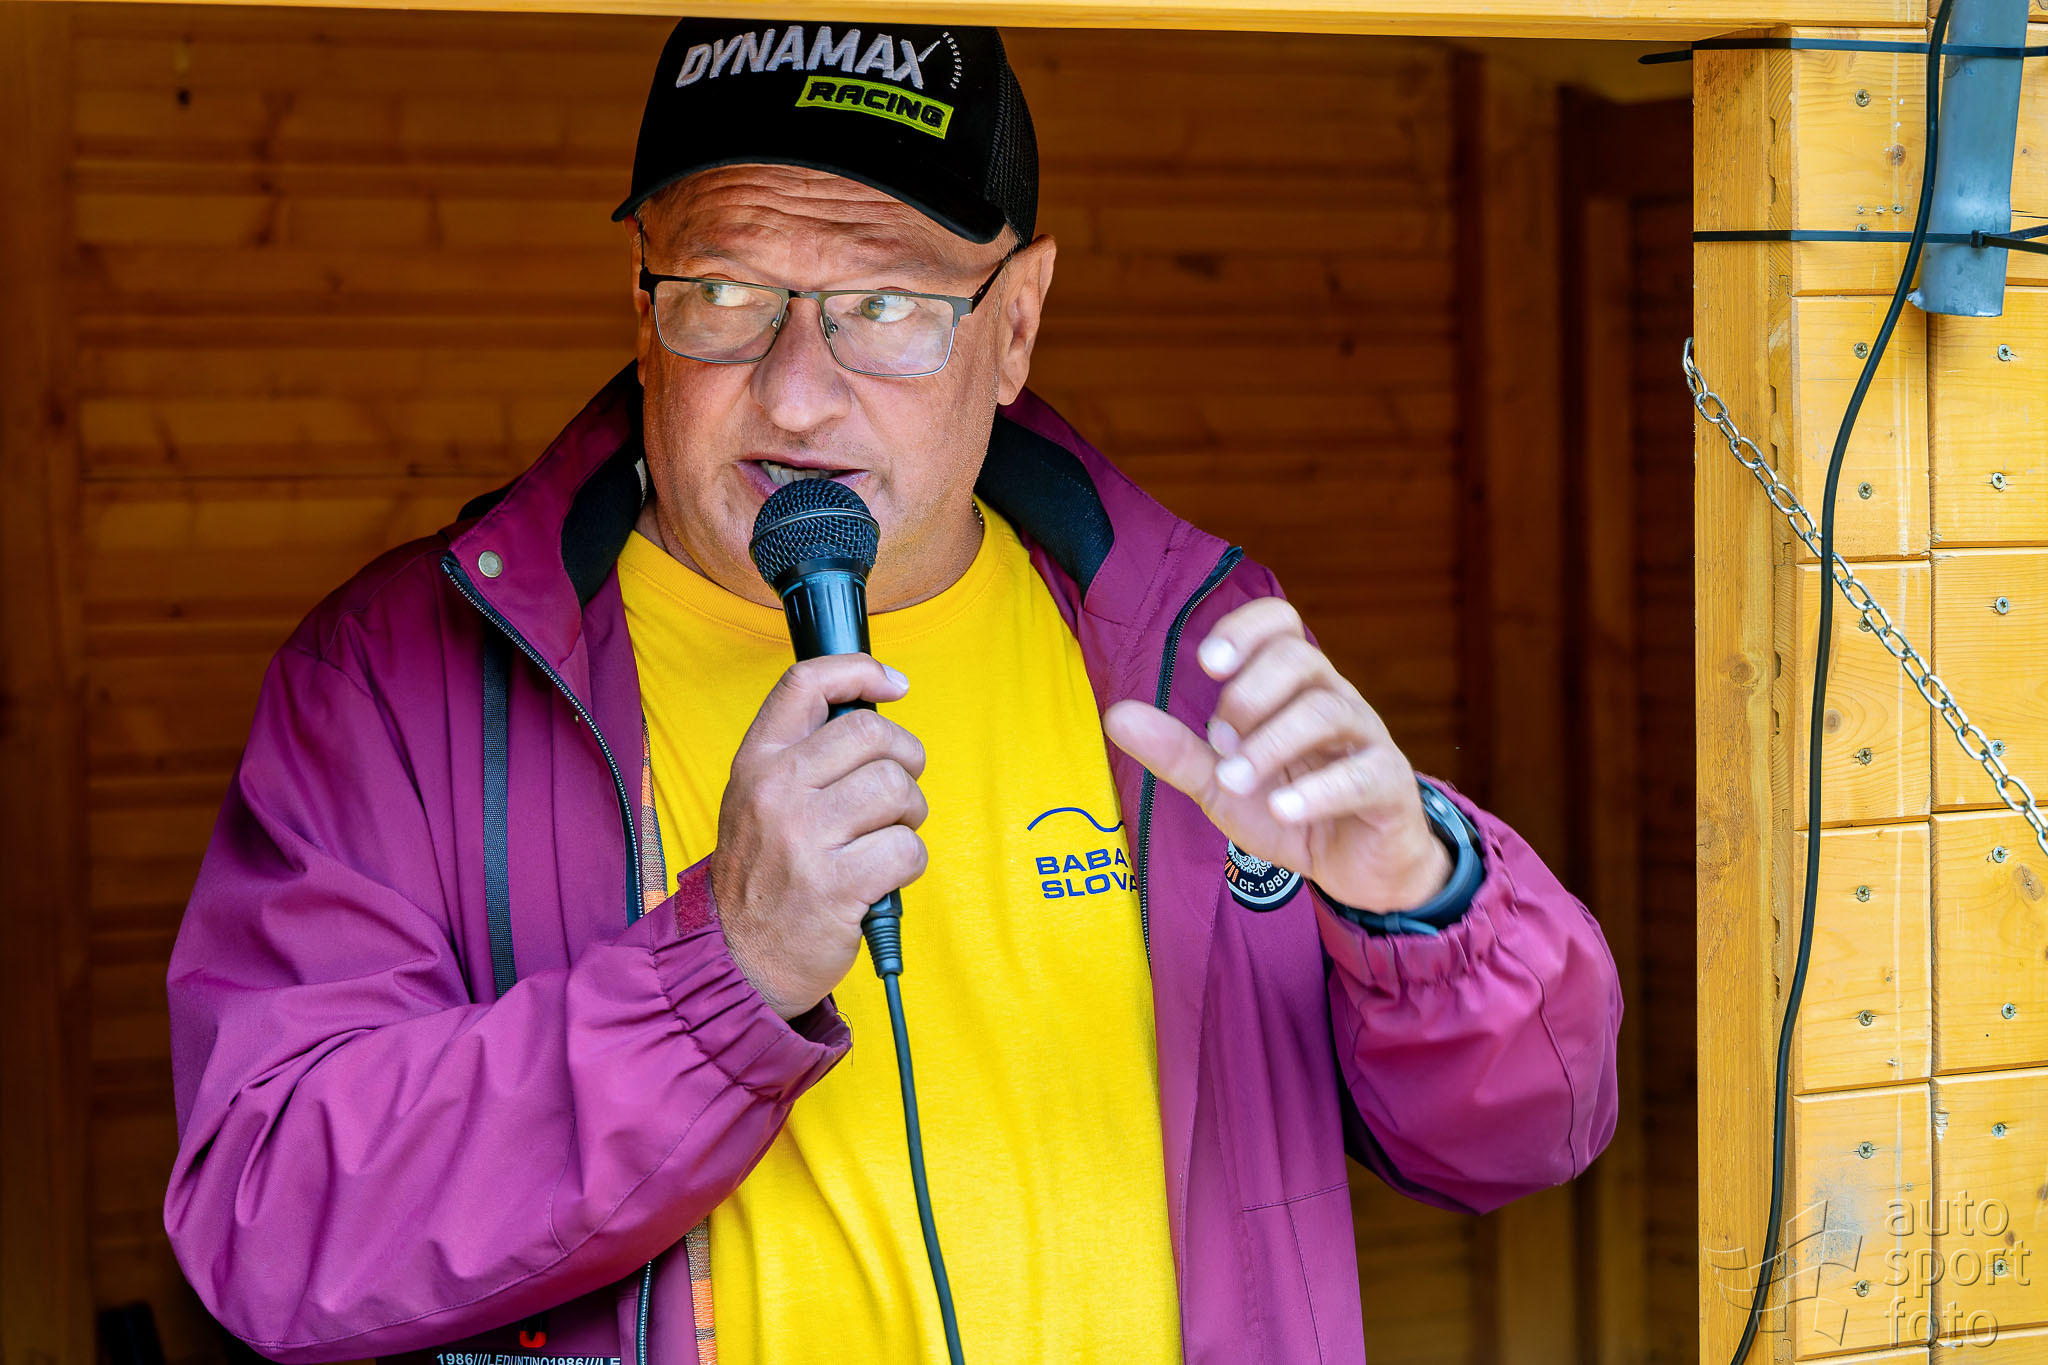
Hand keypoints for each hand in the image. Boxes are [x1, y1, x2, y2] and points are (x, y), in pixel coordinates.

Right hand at [709, 655, 928, 1018]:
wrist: (738, 959)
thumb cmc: (765, 876)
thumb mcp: (758, 801)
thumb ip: (803, 757)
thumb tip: (875, 710)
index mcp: (757, 763)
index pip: (806, 684)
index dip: (861, 672)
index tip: (895, 686)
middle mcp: (775, 791)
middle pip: (874, 734)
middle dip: (906, 761)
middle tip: (897, 793)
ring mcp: (804, 838)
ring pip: (897, 789)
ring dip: (909, 816)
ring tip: (886, 839)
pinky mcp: (836, 885)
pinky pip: (907, 849)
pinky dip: (909, 864)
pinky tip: (882, 878)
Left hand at [1103, 598, 1450, 912]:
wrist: (1353, 868)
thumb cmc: (1288, 809)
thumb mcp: (1222, 784)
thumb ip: (1175, 751)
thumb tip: (1115, 715)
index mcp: (1293, 687)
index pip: (1280, 623)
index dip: (1244, 629)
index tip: (1208, 663)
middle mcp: (1333, 699)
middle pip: (1299, 658)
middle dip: (1248, 695)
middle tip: (1220, 742)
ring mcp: (1367, 739)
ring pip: (1326, 710)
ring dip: (1271, 743)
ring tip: (1237, 780)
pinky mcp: (1390, 786)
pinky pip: (1363, 774)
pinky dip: (1318, 791)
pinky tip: (1282, 808)